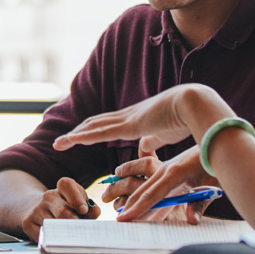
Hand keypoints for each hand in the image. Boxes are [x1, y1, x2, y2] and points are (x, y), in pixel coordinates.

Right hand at [22, 177, 100, 241]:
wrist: (35, 209)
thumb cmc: (64, 208)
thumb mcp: (78, 203)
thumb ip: (89, 208)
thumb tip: (95, 211)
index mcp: (62, 188)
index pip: (67, 185)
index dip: (76, 198)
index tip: (84, 210)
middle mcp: (48, 196)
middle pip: (63, 212)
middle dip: (74, 224)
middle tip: (81, 232)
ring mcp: (36, 210)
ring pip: (53, 226)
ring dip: (65, 235)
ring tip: (71, 237)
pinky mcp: (27, 223)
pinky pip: (43, 236)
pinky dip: (53, 241)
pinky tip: (57, 240)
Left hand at [53, 84, 232, 155]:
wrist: (195, 104)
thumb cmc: (187, 119)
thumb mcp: (165, 134)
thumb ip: (153, 141)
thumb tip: (143, 149)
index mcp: (138, 118)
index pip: (110, 124)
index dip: (94, 130)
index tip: (80, 136)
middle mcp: (128, 116)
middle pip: (96, 123)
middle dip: (79, 132)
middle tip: (62, 141)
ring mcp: (127, 119)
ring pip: (93, 127)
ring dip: (75, 135)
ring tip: (59, 143)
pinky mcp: (129, 125)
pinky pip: (101, 132)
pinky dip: (84, 137)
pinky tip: (71, 140)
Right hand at [116, 146, 218, 222]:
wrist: (217, 140)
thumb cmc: (216, 164)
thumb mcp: (212, 185)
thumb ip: (200, 204)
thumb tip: (191, 221)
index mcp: (174, 173)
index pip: (151, 195)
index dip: (137, 209)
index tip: (123, 219)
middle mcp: (165, 169)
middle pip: (142, 191)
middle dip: (128, 206)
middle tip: (117, 220)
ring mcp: (165, 167)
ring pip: (143, 185)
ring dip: (130, 198)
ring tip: (118, 209)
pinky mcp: (168, 168)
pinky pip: (150, 182)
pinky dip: (140, 192)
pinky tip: (135, 199)